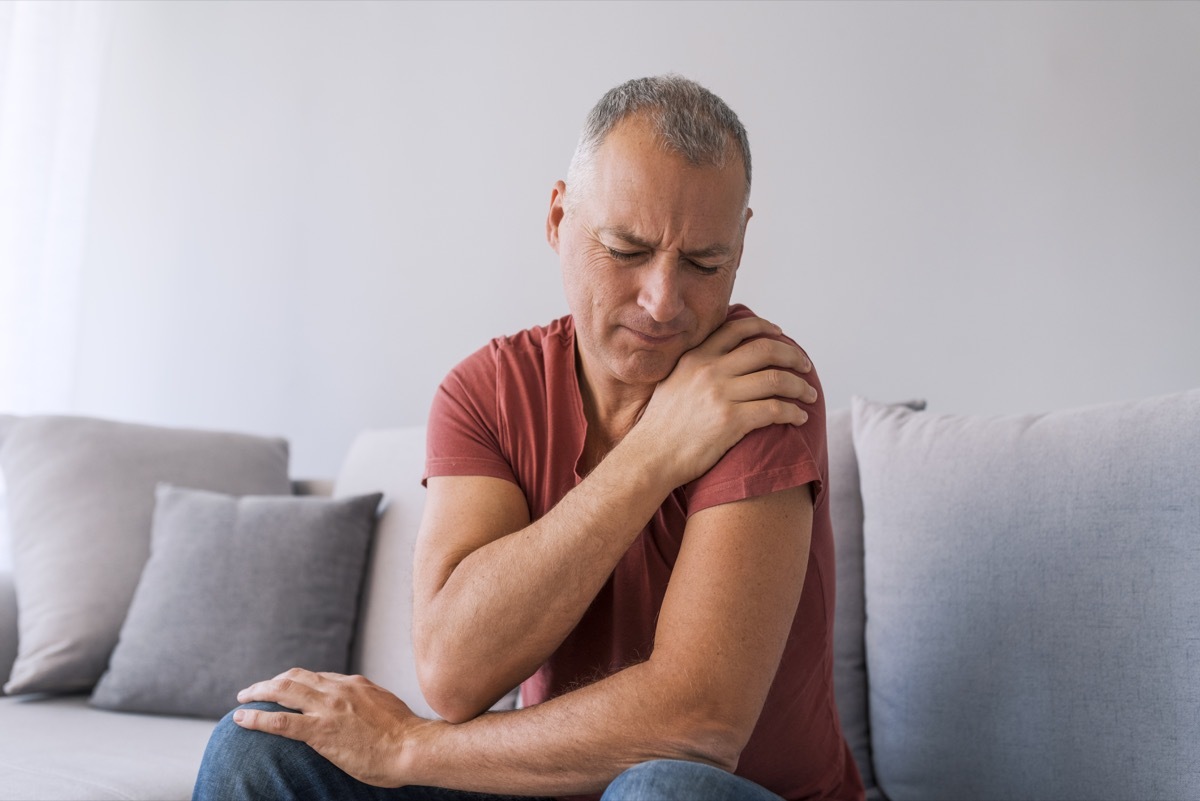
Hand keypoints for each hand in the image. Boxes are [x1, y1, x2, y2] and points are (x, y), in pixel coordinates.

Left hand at [234, 668, 427, 786]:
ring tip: (242, 699)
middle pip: (294, 677)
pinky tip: (241, 719)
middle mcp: (338, 689)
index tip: (285, 690)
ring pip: (282, 692)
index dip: (296, 682)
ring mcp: (328, 708)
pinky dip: (256, 718)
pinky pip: (280, 722)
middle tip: (254, 690)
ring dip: (258, 693)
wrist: (412, 747)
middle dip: (270, 682)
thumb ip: (367, 701)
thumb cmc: (404, 735)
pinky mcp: (320, 731)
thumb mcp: (385, 706)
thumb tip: (359, 706)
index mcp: (354, 684)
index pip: (317, 677)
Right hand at [629, 315, 816, 487]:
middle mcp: (709, 370)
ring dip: (800, 386)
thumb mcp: (673, 381)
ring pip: (776, 379)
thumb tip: (718, 356)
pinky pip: (774, 409)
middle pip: (765, 349)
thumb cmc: (661, 426)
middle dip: (793, 355)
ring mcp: (720, 394)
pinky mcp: (731, 421)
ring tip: (810, 394)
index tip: (781, 334)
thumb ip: (695, 365)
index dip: (765, 327)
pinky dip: (794, 412)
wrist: (650, 456)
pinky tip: (800, 417)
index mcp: (696, 357)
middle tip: (805, 365)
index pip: (738, 328)